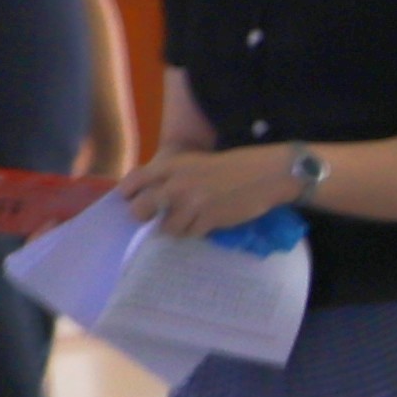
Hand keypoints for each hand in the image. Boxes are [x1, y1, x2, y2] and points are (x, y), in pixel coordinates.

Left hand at [123, 144, 303, 236]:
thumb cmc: (232, 166)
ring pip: (166, 228)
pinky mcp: (209, 219)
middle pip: (140, 210)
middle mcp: (177, 184)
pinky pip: (189, 234)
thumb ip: (171, 175)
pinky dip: (194, 231)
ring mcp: (192, 203)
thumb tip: (149, 194)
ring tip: (186, 221)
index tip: (132, 199)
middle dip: (144, 216)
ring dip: (173, 227)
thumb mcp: (195, 162)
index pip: (134, 182)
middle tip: (153, 216)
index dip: (128, 194)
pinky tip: (204, 223)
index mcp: (173, 165)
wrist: (267, 174)